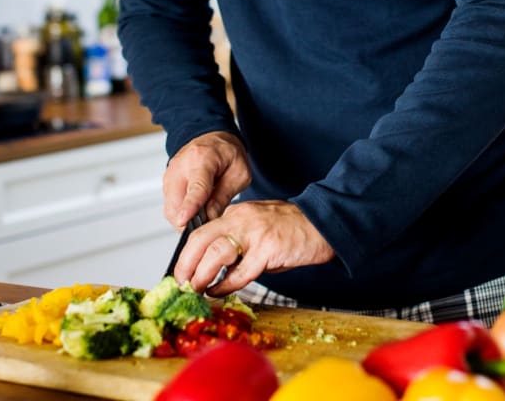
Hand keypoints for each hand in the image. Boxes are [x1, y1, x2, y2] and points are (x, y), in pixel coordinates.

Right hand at [163, 131, 251, 227]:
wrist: (212, 138)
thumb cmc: (228, 153)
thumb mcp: (239, 173)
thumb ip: (224, 195)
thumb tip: (211, 217)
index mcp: (203, 159)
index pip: (196, 187)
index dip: (190, 206)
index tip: (184, 220)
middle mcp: (180, 166)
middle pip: (177, 203)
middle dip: (189, 221)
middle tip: (207, 226)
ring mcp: (170, 174)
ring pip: (170, 209)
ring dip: (185, 220)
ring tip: (204, 216)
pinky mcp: (166, 183)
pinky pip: (170, 206)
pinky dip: (181, 214)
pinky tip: (196, 210)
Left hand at [172, 200, 335, 293]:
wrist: (323, 224)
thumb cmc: (293, 229)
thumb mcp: (258, 227)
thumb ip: (238, 242)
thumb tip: (216, 269)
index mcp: (237, 213)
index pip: (201, 232)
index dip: (186, 255)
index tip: (181, 272)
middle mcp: (242, 219)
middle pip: (200, 239)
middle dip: (185, 264)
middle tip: (181, 284)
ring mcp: (255, 233)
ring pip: (216, 254)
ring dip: (201, 275)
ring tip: (197, 289)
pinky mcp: (268, 249)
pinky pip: (240, 272)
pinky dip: (226, 285)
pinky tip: (219, 292)